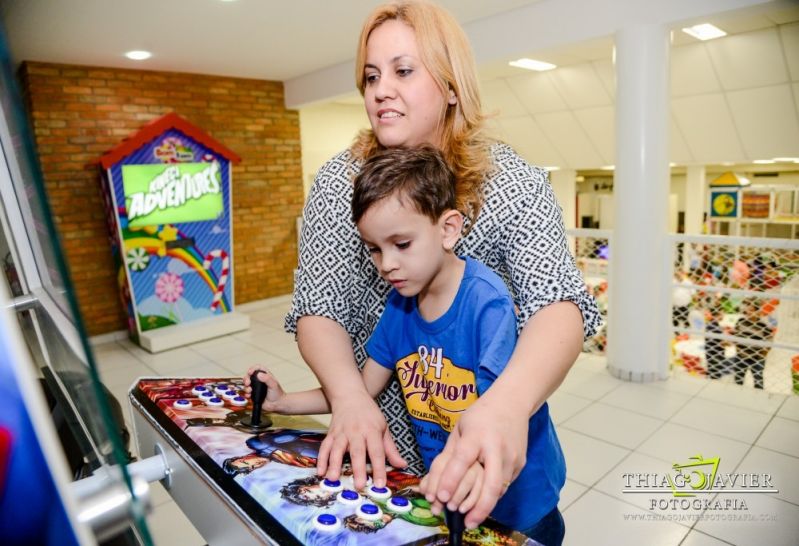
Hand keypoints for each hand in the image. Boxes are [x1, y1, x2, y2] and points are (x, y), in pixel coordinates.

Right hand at [243, 366, 285, 412]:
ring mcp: (256, 387)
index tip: (250, 372)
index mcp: (265, 375)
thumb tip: (259, 374)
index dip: (252, 368)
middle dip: (246, 379)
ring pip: (246, 384)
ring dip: (246, 387)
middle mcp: (259, 381)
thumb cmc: (278, 393)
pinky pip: (246, 393)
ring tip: (250, 391)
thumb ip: (267, 378)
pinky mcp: (253, 394)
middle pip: (249, 376)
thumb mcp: (273, 384)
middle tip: (248, 383)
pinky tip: (249, 395)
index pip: (257, 368)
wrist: (277, 404)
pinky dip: (246, 394)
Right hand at [316, 391, 405, 489]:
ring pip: (337, 449)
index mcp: (372, 431)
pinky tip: (320, 471)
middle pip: (357, 452)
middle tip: (359, 486)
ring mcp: (341, 432)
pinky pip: (324, 447)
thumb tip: (402, 465)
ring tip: (333, 479)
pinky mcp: (331, 433)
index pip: (377, 452)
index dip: (379, 468)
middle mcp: (356, 432)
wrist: (350, 396)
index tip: (381, 484)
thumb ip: (391, 449)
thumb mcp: (384, 428)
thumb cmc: (369, 414)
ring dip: (334, 464)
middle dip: (358, 469)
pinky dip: (321, 459)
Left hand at [419, 396, 527, 528]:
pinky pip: (505, 485)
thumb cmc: (480, 416)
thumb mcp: (459, 429)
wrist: (512, 403)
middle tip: (466, 522)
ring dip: (485, 505)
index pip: (463, 459)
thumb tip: (431, 484)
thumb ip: (449, 455)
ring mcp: (512, 457)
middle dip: (478, 506)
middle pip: (491, 482)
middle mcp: (497, 448)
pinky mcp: (520, 463)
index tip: (440, 497)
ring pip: (499, 489)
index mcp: (477, 435)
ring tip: (471, 518)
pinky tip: (482, 502)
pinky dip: (492, 496)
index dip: (451, 479)